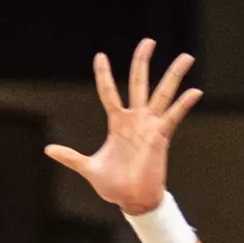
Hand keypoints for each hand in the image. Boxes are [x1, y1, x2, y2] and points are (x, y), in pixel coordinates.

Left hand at [44, 39, 201, 215]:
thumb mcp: (88, 167)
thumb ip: (70, 156)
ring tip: (185, 57)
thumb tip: (49, 149)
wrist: (131, 200)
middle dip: (142, 62)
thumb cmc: (113, 185)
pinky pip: (173, 117)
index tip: (100, 55)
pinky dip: (183, 104)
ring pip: (162, 94)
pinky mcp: (161, 137)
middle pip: (138, 83)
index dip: (103, 74)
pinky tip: (194, 91)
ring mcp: (150, 126)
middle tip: (149, 41)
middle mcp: (135, 119)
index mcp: (117, 123)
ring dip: (173, 76)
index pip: (108, 92)